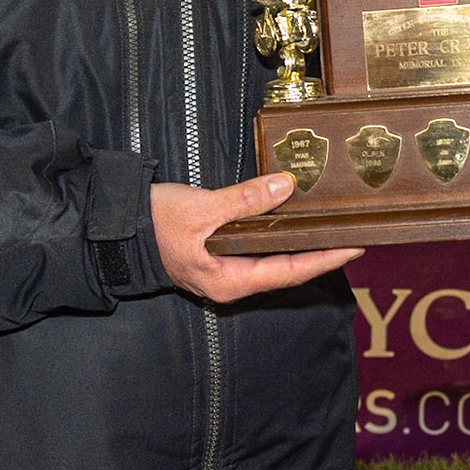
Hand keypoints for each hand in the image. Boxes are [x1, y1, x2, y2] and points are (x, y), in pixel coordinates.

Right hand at [150, 174, 362, 302]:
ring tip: (332, 227)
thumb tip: (285, 186)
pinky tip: (294, 222)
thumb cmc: (154, 223)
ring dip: (302, 245)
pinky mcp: (219, 258)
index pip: (291, 272)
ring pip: (274, 260)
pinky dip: (280, 237)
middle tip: (354, 233)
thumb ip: (244, 199)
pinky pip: (259, 251)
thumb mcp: (201, 207)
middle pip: (287, 269)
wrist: (115, 230)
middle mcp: (232, 282)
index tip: (355, 246)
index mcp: (230, 280)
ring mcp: (225, 272)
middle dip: (321, 253)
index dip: (325, 259)